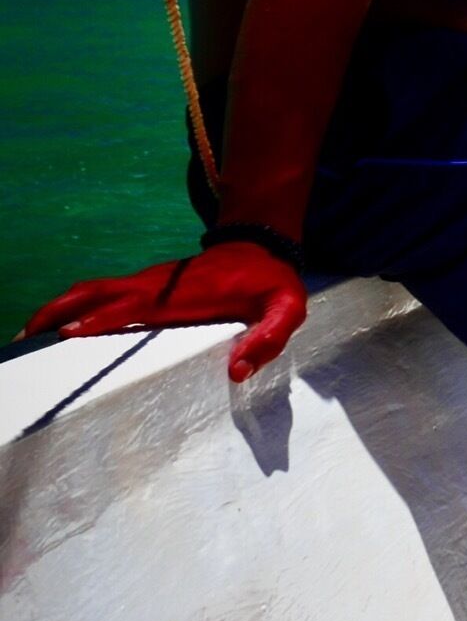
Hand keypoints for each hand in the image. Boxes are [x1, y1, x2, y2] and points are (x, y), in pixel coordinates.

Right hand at [17, 242, 307, 382]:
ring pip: (89, 290)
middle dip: (58, 314)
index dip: (101, 318)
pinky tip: (52, 328)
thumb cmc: (271, 284)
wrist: (262, 249)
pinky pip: (98, 293)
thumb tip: (236, 371)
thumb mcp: (287, 308)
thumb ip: (268, 338)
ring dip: (54, 309)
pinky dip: (68, 306)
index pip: (133, 306)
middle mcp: (155, 287)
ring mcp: (145, 284)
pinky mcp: (142, 287)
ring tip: (24, 338)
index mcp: (182, 295)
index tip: (69, 335)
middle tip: (24, 343)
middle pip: (95, 293)